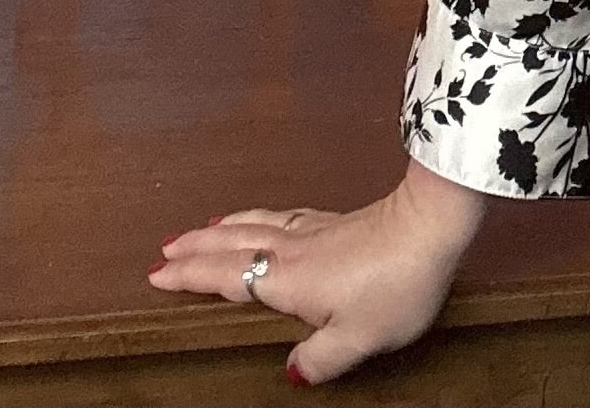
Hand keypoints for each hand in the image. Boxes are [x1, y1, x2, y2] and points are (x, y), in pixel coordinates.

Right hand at [148, 160, 488, 383]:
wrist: (432, 226)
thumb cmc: (398, 282)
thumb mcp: (358, 338)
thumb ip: (320, 359)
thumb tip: (291, 372)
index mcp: (288, 280)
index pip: (225, 276)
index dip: (190, 276)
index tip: (157, 275)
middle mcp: (293, 250)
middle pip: (232, 243)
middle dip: (195, 246)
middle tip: (164, 249)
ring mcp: (315, 229)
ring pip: (255, 223)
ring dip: (222, 226)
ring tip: (201, 228)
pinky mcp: (337, 219)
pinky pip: (281, 216)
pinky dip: (258, 216)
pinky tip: (263, 217)